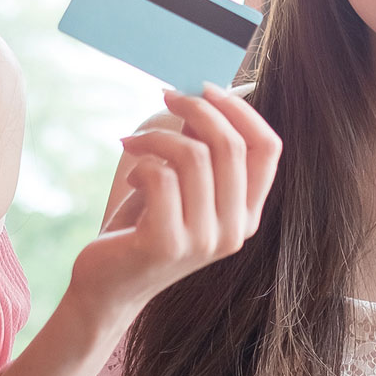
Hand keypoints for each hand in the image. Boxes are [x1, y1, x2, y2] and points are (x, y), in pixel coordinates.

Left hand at [65, 83, 280, 330]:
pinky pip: (161, 177)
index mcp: (246, 214)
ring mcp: (203, 241)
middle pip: (231, 146)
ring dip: (156, 137)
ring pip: (193, 156)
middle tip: (165, 96)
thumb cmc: (144, 229)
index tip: (205, 88)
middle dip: (196, 108)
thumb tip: (201, 96)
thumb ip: (198, 147)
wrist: (108, 286)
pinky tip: (131, 177)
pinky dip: (141, 164)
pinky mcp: (166, 243)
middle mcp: (235, 231)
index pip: (268, 148)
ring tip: (134, 143)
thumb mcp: (180, 184)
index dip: (240, 110)